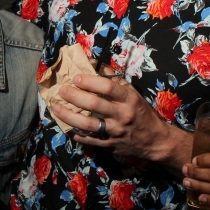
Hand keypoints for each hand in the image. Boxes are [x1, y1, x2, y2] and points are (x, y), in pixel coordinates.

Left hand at [52, 72, 190, 170]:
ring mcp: (114, 132)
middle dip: (75, 96)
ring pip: (88, 124)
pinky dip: (75, 133)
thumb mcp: (133, 94)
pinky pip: (89, 140)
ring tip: (55, 108)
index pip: (108, 87)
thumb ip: (115, 80)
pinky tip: (65, 126)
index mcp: (129, 99)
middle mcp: (121, 115)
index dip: (90, 81)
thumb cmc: (141, 112)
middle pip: (95, 105)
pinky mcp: (109, 145)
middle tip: (61, 90)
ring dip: (69, 116)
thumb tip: (94, 65)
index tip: (76, 77)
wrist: (154, 140)